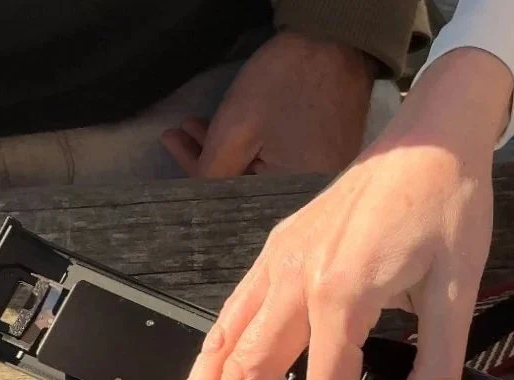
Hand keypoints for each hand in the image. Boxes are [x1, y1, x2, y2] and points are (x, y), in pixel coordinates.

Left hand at [161, 31, 375, 176]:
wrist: (337, 44)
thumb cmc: (286, 85)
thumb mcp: (235, 130)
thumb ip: (212, 170)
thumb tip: (198, 194)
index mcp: (297, 197)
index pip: (238, 200)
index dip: (202, 178)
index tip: (177, 152)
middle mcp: (314, 197)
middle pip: (252, 189)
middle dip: (213, 162)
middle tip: (179, 136)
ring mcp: (323, 180)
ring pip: (266, 176)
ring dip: (231, 154)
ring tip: (196, 126)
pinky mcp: (327, 161)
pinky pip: (285, 166)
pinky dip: (257, 151)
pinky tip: (235, 132)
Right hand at [171, 48, 513, 379]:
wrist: (433, 136)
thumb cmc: (446, 200)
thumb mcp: (456, 292)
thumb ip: (436, 370)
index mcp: (336, 292)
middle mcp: (292, 279)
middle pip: (245, 378)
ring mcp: (276, 263)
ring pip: (222, 346)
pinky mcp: (279, 254)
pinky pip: (231, 315)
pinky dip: (210, 358)